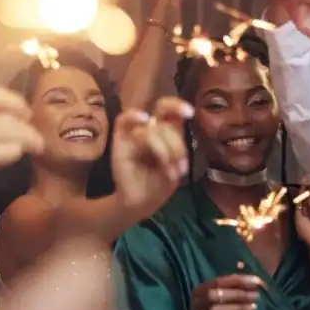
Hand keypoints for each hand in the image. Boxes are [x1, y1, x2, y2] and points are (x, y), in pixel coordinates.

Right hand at [0, 87, 43, 235]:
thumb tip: (21, 116)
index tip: (30, 117)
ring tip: (35, 148)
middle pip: (5, 116)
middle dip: (28, 128)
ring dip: (26, 140)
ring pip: (3, 132)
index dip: (19, 104)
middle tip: (39, 141)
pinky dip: (10, 153)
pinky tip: (17, 155)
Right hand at [111, 97, 192, 218]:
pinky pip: (124, 119)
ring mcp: (135, 131)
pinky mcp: (120, 138)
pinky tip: (144, 121)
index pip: (172, 111)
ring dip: (163, 150)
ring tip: (170, 172)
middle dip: (176, 144)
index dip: (179, 106)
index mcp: (168, 131)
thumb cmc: (159, 184)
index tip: (189, 113)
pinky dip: (135, 116)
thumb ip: (177, 148)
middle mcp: (152, 128)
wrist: (140, 203)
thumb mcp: (176, 167)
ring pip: (150, 127)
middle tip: (180, 167)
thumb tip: (172, 137)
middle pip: (164, 120)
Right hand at [190, 274, 263, 309]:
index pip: (218, 282)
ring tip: (253, 308)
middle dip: (237, 294)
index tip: (257, 281)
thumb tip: (257, 280)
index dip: (239, 281)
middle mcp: (197, 305)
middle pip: (213, 295)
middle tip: (255, 296)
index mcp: (200, 292)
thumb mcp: (229, 299)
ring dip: (237, 308)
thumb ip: (239, 288)